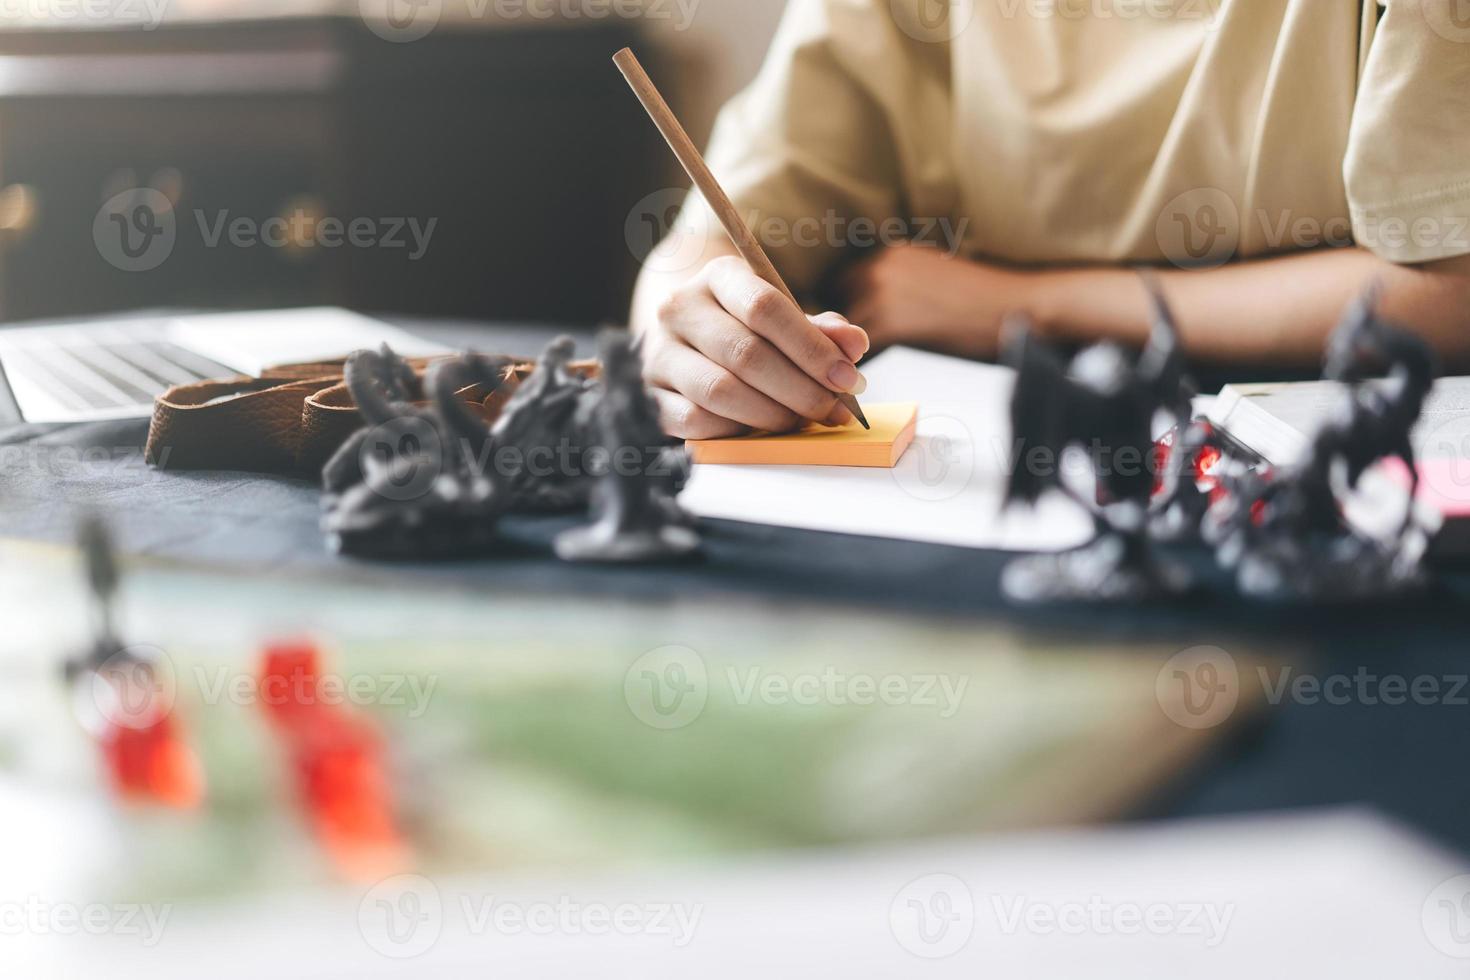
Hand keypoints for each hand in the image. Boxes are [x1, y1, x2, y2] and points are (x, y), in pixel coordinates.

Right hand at [641, 255, 869, 438]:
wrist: (685, 340)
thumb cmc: (746, 330)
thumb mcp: (785, 319)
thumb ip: (821, 330)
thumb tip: (854, 344)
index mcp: (718, 277)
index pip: (765, 306)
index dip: (812, 348)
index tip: (847, 378)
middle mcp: (679, 308)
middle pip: (746, 354)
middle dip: (801, 389)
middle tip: (835, 410)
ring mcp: (659, 352)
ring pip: (721, 391)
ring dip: (773, 415)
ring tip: (802, 421)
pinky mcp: (650, 394)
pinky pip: (696, 422)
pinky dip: (736, 431)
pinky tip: (760, 429)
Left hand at [838, 245, 1036, 357]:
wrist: (1021, 308)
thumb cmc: (985, 302)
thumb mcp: (933, 275)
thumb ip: (898, 285)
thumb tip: (868, 311)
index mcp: (889, 253)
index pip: (841, 285)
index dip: (843, 314)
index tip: (847, 335)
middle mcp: (877, 266)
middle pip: (834, 306)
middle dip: (838, 334)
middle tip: (847, 360)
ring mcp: (879, 292)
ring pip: (839, 332)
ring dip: (843, 355)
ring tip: (856, 376)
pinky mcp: (887, 323)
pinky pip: (852, 353)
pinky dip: (856, 371)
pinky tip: (870, 382)